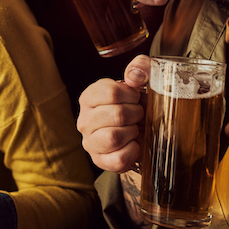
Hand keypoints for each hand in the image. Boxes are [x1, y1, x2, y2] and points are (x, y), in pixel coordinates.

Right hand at [77, 54, 149, 171]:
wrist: (144, 132)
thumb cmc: (139, 104)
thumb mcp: (142, 80)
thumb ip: (141, 67)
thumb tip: (133, 77)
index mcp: (89, 96)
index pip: (111, 92)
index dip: (132, 95)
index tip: (136, 98)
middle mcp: (84, 119)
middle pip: (116, 114)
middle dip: (135, 114)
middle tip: (138, 115)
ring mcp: (89, 142)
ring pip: (113, 137)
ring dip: (132, 132)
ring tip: (134, 129)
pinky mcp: (99, 161)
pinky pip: (117, 159)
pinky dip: (132, 152)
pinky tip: (133, 145)